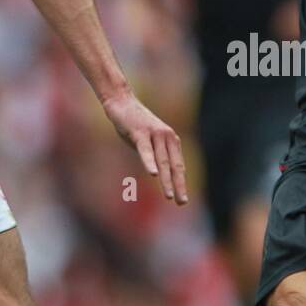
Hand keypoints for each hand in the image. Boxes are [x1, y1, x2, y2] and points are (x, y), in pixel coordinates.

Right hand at [102, 89, 187, 204]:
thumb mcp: (149, 142)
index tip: (182, 200)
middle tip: (182, 203)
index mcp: (171, 141)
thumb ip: (156, 156)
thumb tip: (160, 174)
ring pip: (162, 161)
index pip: (178, 166)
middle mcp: (167, 137)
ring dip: (166, 179)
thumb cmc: (135, 125)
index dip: (181, 183)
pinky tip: (153, 174)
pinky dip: (149, 162)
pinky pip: (145, 150)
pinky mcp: (140, 132)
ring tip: (169, 196)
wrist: (122, 102)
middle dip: (178, 186)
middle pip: (174, 166)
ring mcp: (154, 134)